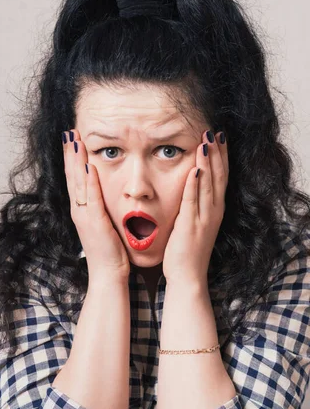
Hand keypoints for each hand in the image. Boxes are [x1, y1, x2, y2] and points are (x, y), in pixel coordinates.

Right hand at [62, 128, 130, 283]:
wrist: (108, 273)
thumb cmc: (110, 250)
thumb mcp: (104, 223)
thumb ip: (103, 208)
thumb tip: (106, 194)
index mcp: (82, 209)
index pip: (75, 178)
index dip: (73, 158)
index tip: (73, 139)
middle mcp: (79, 209)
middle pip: (72, 175)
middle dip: (70, 152)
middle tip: (69, 132)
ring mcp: (84, 214)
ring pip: (77, 181)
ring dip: (75, 160)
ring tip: (74, 140)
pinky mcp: (93, 221)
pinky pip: (90, 196)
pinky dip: (88, 180)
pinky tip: (88, 165)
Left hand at [163, 130, 228, 287]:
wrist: (187, 276)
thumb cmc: (187, 250)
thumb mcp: (194, 222)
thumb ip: (193, 203)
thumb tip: (188, 183)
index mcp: (214, 209)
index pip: (221, 177)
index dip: (221, 156)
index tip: (219, 137)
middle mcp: (213, 211)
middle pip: (218, 176)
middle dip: (217, 153)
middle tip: (215, 131)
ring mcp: (204, 218)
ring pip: (208, 184)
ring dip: (208, 162)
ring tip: (206, 141)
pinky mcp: (190, 225)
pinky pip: (193, 200)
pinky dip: (195, 183)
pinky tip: (195, 168)